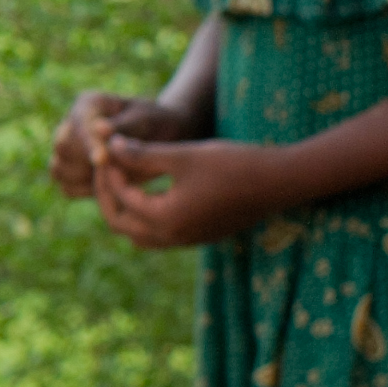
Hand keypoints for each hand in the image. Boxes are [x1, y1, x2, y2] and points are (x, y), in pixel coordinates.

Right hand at [50, 90, 186, 196]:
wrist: (163, 139)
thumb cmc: (157, 124)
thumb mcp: (147, 120)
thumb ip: (124, 126)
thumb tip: (98, 129)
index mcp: (88, 104)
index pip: (79, 124)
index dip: (88, 143)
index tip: (102, 161)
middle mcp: (71, 125)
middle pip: (63, 147)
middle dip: (86, 162)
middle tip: (115, 172)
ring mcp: (68, 149)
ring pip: (59, 169)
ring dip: (83, 178)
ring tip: (113, 179)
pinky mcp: (71, 171)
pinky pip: (67, 188)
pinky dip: (84, 192)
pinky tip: (107, 189)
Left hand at [91, 133, 289, 248]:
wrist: (281, 182)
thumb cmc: (232, 164)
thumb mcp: (182, 155)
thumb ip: (142, 154)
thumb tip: (108, 146)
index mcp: (165, 219)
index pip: (119, 199)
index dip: (109, 173)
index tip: (106, 151)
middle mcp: (173, 237)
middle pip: (120, 225)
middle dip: (108, 197)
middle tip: (107, 170)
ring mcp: (188, 240)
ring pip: (139, 235)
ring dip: (125, 211)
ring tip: (124, 180)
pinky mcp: (201, 236)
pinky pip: (160, 235)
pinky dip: (146, 217)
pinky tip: (151, 191)